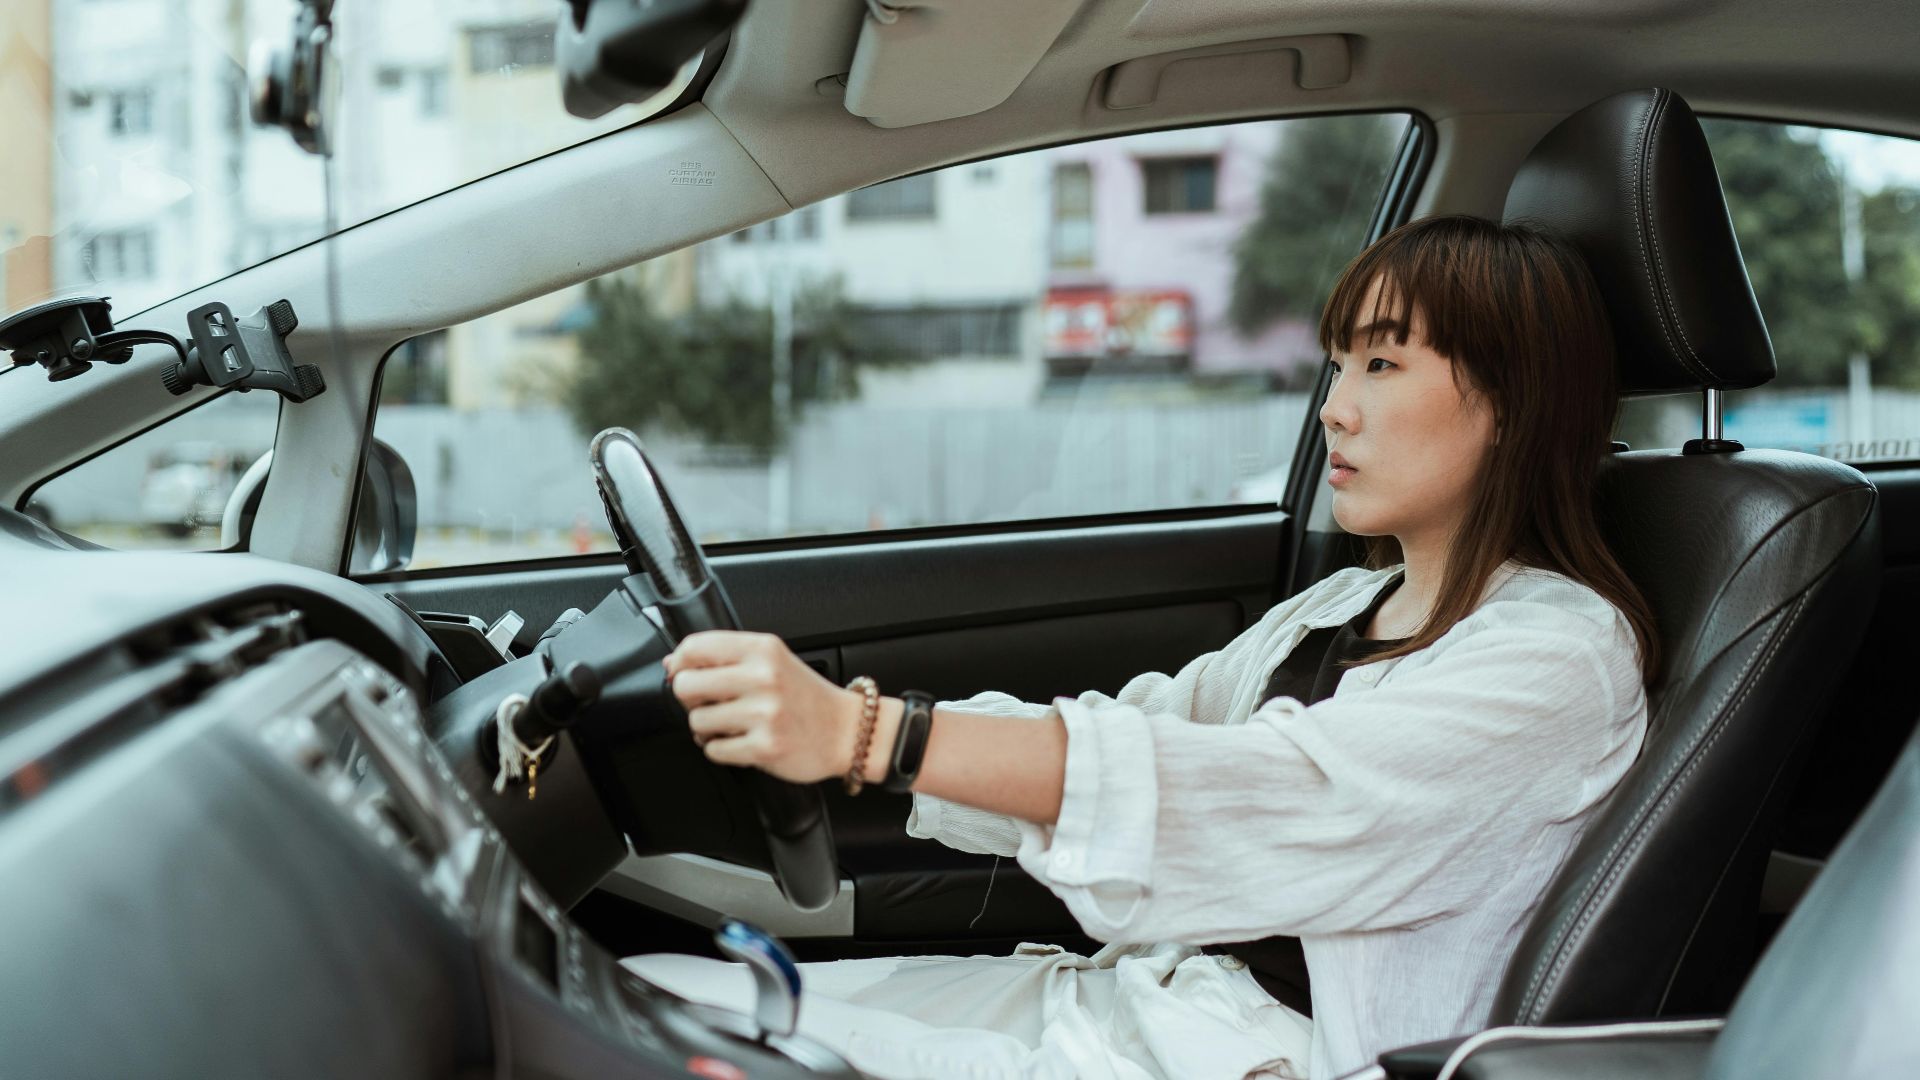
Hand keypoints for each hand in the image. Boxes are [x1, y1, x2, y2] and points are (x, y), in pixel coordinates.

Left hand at [663, 630, 869, 783]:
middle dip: (689, 700)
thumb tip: (673, 663)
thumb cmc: (807, 697)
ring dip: (707, 730)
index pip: (695, 647)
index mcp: (763, 649)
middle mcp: (763, 677)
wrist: (848, 731)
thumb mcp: (773, 661)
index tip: (683, 673)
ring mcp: (764, 713)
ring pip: (696, 722)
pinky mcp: (765, 747)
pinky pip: (714, 751)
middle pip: (686, 685)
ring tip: (731, 727)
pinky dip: (722, 750)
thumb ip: (727, 657)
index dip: (680, 663)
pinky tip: (742, 742)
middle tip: (708, 704)